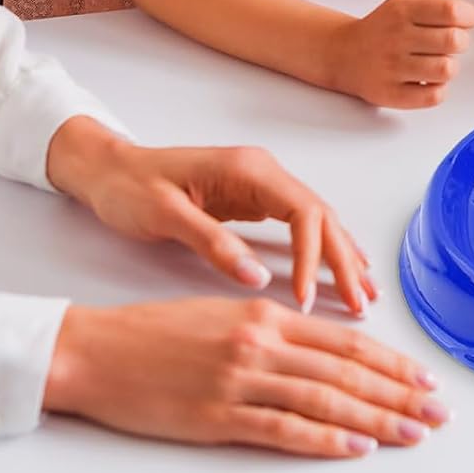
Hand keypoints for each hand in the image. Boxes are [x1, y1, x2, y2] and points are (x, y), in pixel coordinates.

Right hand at [44, 297, 446, 455]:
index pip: (345, 342)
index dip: (389, 362)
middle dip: (398, 391)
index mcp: (267, 313)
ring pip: (325, 398)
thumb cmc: (157, 333)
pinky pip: (283, 429)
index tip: (423, 377)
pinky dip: (324, 438)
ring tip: (412, 430)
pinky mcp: (218, 415)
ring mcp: (241, 379)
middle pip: (346, 370)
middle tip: (437, 409)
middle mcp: (262, 341)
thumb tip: (324, 351)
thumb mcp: (225, 316)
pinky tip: (355, 446)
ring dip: (376, 417)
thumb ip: (275, 331)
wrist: (98, 350)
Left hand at [48, 121, 375, 313]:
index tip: (306, 298)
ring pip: (318, 220)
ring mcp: (263, 185)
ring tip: (364, 291)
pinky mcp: (255, 200)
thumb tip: (257, 278)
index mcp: (250, 170)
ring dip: (342, 255)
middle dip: (344, 259)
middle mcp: (265, 173)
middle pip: (322, 215)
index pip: (303, 212)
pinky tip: (341, 264)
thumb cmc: (131, 188)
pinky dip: (324, 247)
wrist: (109, 170)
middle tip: (361, 302)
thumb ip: (213, 244)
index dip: (313, 256)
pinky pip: (302, 225)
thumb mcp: (166, 216)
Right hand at [324, 0, 473, 108]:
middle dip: (461, 42)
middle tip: (450, 42)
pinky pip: (433, 96)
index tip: (464, 20)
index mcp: (402, 10)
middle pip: (454, 41)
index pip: (452, 10)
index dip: (469, 16)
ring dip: (449, 66)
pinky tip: (428, 79)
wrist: (343, 54)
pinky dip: (438, 89)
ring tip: (438, 61)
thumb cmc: (384, 24)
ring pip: (446, 70)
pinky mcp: (390, 95)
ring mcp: (391, 68)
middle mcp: (395, 37)